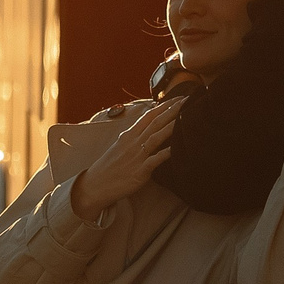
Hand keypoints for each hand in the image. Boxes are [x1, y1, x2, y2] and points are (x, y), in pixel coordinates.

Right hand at [71, 94, 186, 219]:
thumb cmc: (108, 168)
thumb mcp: (119, 147)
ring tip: (187, 115)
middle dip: (173, 110)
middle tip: (188, 99)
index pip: (149, 115)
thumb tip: (147, 130)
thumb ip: (134, 137)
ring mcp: (136, 156)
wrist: (95, 186)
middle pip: (155, 122)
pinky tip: (177, 148)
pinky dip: (166, 153)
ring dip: (172, 125)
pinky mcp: (139, 171)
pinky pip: (155, 160)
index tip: (178, 98)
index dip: (165, 105)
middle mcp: (132, 142)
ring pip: (156, 136)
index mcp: (128, 135)